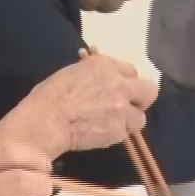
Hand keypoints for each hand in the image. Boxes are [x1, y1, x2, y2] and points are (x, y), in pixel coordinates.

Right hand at [0, 52, 156, 158]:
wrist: (45, 123)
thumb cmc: (48, 96)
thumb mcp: (70, 72)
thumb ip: (90, 69)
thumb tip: (92, 61)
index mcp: (105, 66)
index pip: (130, 70)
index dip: (124, 80)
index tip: (116, 87)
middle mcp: (119, 85)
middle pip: (149, 91)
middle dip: (139, 98)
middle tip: (126, 106)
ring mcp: (122, 109)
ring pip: (140, 117)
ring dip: (129, 120)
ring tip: (111, 124)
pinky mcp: (120, 131)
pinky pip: (126, 133)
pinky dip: (116, 133)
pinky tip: (100, 132)